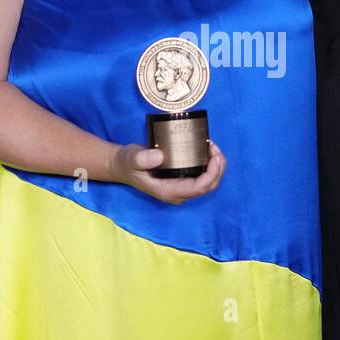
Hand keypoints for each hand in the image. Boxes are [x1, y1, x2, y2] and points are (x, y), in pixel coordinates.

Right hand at [110, 140, 226, 203]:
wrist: (122, 166)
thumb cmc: (127, 163)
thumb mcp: (132, 158)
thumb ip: (142, 158)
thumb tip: (160, 156)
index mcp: (169, 191)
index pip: (199, 187)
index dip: (212, 173)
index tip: (214, 155)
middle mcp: (178, 193)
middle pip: (209, 186)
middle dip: (217, 168)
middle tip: (214, 147)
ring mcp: (180, 188)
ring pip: (208, 182)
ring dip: (215, 165)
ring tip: (212, 146)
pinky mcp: (181, 180)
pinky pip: (202, 176)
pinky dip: (209, 164)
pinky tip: (206, 150)